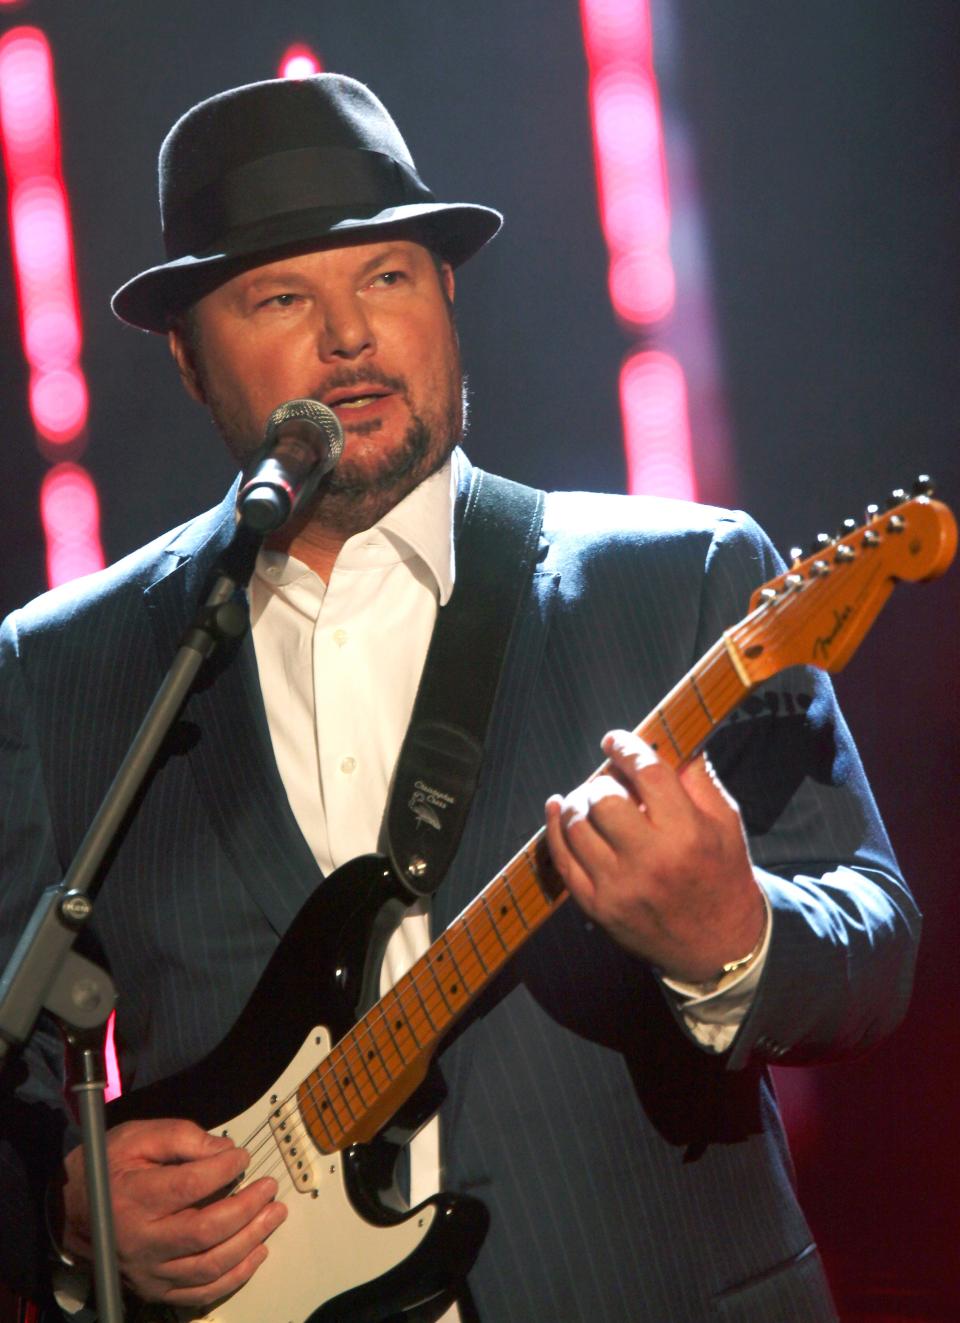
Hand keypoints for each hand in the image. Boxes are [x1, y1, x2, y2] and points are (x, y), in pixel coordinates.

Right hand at [58, 1117, 286, 1308]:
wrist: (72, 1212)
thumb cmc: (109, 1169)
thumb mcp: (138, 1136)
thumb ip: (181, 1137)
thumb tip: (224, 1150)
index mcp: (134, 1199)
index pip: (189, 1186)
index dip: (223, 1170)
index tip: (243, 1157)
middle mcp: (141, 1241)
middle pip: (205, 1232)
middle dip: (247, 1209)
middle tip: (269, 1188)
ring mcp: (149, 1270)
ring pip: (209, 1266)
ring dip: (250, 1242)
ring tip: (273, 1215)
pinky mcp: (156, 1288)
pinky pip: (201, 1292)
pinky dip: (235, 1276)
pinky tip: (257, 1253)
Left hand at [544, 729, 764, 982]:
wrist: (720, 946)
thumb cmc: (723, 874)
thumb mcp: (727, 822)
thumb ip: (698, 778)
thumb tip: (670, 739)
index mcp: (688, 833)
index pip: (647, 773)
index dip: (626, 748)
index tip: (616, 740)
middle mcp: (651, 860)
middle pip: (604, 799)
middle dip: (603, 781)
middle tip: (609, 781)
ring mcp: (620, 886)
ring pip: (577, 826)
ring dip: (578, 802)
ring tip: (590, 798)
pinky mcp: (598, 906)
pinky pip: (562, 860)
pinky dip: (555, 827)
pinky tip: (559, 809)